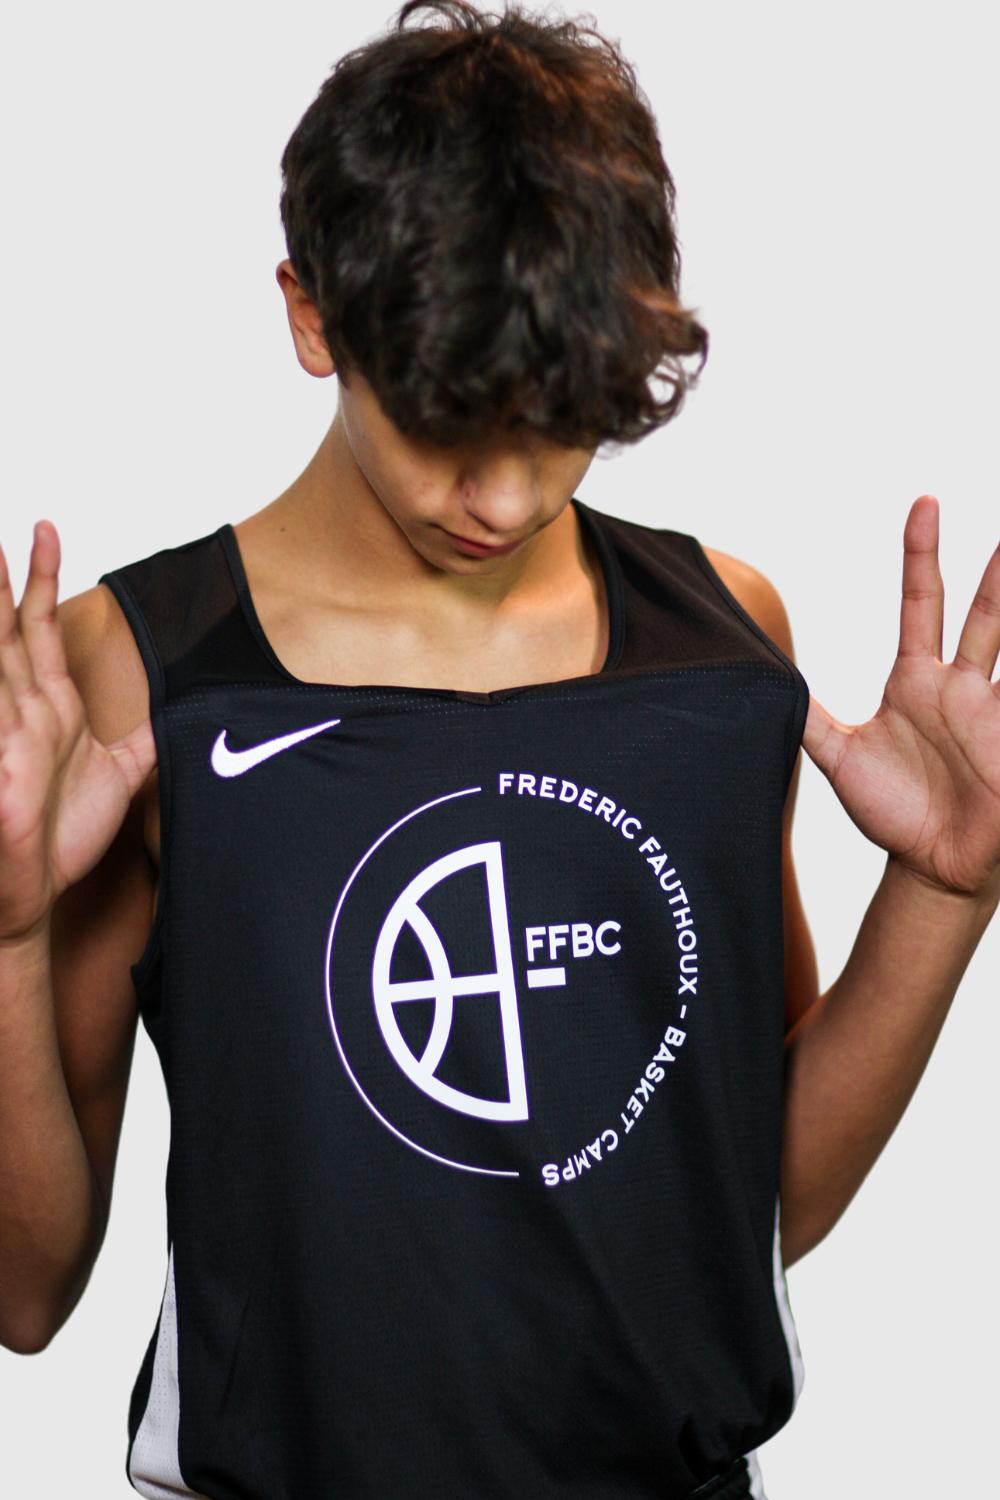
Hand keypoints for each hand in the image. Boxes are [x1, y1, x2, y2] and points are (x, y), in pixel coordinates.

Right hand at [0, 520, 155, 942]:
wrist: (30, 897)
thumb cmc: (59, 838)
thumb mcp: (121, 776)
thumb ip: (146, 740)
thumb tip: (181, 714)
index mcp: (49, 707)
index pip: (37, 626)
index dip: (38, 576)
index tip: (46, 527)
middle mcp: (18, 711)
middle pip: (3, 629)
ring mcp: (2, 737)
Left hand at [802, 496, 999, 899]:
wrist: (930, 868)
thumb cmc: (891, 811)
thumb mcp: (840, 757)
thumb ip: (807, 717)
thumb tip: (769, 680)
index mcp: (917, 679)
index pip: (921, 601)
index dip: (921, 553)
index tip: (925, 503)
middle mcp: (961, 686)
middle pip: (985, 614)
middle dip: (997, 573)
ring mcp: (995, 713)